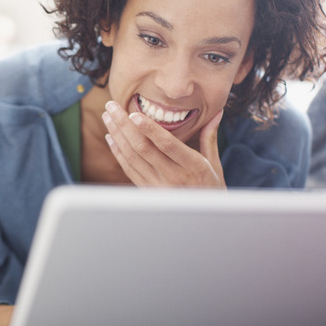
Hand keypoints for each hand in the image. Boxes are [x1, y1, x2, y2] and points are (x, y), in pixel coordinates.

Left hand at [102, 100, 225, 187]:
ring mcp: (158, 186)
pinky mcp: (147, 191)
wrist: (203, 219)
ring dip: (117, 135)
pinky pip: (129, 169)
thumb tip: (217, 112)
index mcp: (192, 166)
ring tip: (108, 116)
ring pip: (132, 157)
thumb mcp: (214, 164)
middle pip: (143, 148)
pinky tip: (111, 137)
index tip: (134, 114)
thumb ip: (210, 136)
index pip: (167, 145)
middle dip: (124, 125)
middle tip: (112, 106)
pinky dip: (118, 152)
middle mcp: (173, 177)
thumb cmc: (211, 187)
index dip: (150, 129)